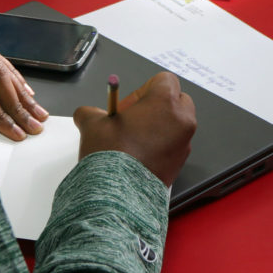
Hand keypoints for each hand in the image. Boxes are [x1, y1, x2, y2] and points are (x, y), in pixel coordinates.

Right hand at [73, 72, 195, 186]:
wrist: (119, 192)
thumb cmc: (111, 154)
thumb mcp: (92, 124)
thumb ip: (91, 112)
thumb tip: (87, 114)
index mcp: (164, 102)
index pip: (164, 80)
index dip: (143, 89)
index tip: (128, 106)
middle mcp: (181, 120)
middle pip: (177, 100)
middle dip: (157, 106)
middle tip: (133, 120)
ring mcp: (184, 142)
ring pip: (176, 124)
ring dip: (159, 126)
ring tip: (134, 140)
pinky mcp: (181, 162)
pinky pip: (174, 144)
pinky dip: (161, 145)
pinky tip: (139, 156)